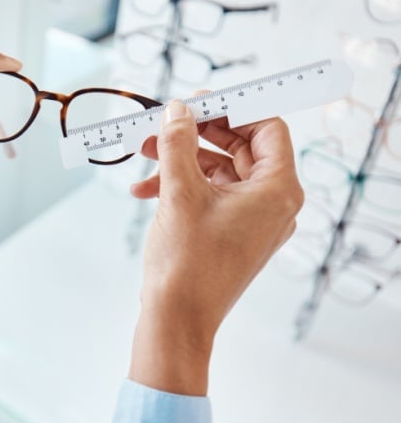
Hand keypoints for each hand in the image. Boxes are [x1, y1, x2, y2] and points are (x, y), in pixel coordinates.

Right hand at [128, 99, 303, 395]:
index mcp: (278, 190)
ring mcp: (252, 220)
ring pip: (219, 171)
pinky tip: (144, 189)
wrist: (177, 320)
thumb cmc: (188, 263)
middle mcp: (272, 203)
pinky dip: (180, 187)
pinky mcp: (231, 233)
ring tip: (144, 153)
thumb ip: (179, 144)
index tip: (196, 102)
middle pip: (240, 147)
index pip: (267, 128)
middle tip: (164, 123)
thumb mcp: (180, 193)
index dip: (232, 110)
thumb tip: (177, 111)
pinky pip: (210, 196)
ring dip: (181, 160)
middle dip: (197, 134)